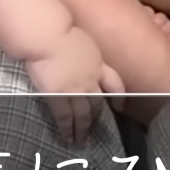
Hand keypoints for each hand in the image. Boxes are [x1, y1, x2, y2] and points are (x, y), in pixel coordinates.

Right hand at [24, 28, 122, 143]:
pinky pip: (65, 117)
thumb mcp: (80, 39)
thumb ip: (82, 50)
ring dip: (83, 128)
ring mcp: (76, 89)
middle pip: (97, 102)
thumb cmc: (59, 28)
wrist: (49, 34)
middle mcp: (91, 79)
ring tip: (81, 140)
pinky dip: (67, 129)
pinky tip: (68, 137)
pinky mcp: (59, 96)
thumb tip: (76, 53)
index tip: (120, 105)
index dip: (118, 96)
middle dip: (96, 117)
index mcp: (97, 62)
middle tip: (95, 129)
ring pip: (83, 114)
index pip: (114, 83)